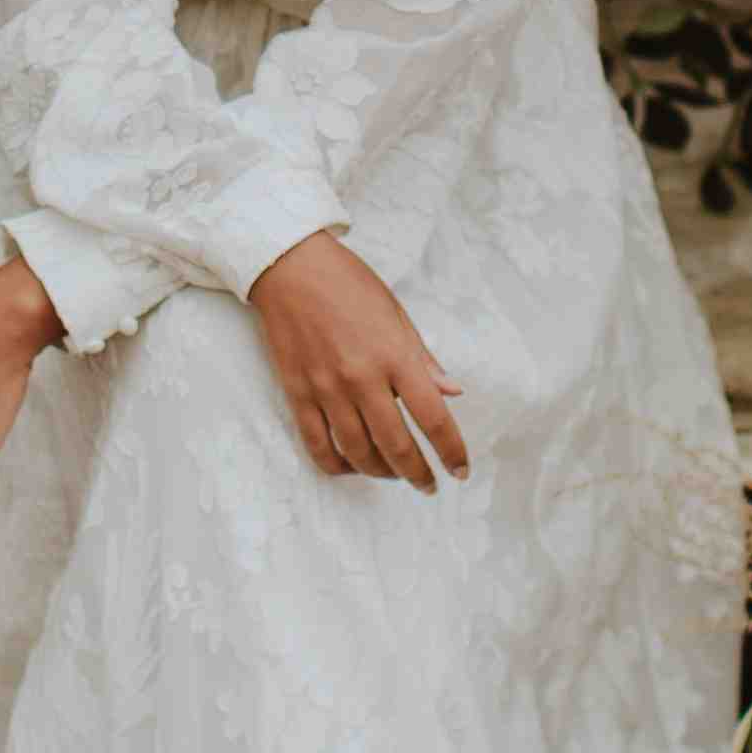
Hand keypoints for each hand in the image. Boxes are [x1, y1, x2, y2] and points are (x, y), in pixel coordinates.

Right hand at [248, 231, 468, 490]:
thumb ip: (423, 359)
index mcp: (395, 355)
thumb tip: (452, 392)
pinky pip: (318, 444)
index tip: (460, 471)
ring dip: (381, 473)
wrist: (291, 268)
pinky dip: (337, 465)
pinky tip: (351, 468)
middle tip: (428, 485)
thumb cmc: (349, 284)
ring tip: (394, 475)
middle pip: (397, 446)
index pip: (433, 417)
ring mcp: (327, 389)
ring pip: (358, 452)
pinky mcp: (298, 393)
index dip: (451, 451)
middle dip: (418, 474)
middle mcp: (363, 378)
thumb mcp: (397, 314)